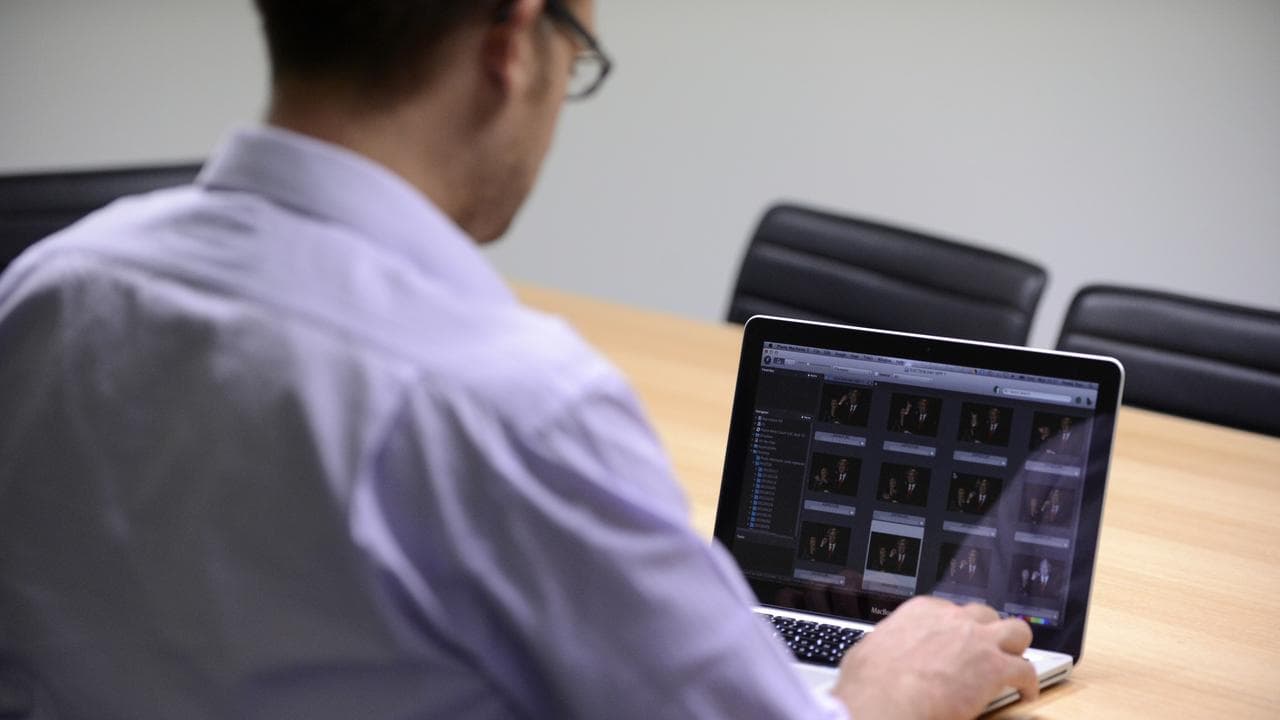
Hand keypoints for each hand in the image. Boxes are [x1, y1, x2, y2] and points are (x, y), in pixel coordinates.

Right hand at [830, 597, 1037, 719]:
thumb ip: (884, 646)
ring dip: (1015, 647)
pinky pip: (1026, 670)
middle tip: (986, 650)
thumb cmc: (871, 681)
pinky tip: (1026, 693)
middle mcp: (953, 619)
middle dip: (988, 631)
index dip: (957, 628)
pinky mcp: (995, 669)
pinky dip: (1028, 683)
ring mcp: (977, 641)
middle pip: (985, 615)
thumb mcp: (868, 651)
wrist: (887, 699)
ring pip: (1016, 631)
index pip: (950, 610)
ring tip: (1013, 664)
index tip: (957, 640)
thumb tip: (875, 655)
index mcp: (921, 611)